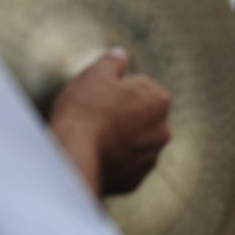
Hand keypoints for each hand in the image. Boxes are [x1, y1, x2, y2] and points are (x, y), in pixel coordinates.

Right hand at [49, 48, 171, 197]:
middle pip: (140, 116)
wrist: (72, 159)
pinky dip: (112, 161)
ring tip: (93, 138)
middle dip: (123, 115)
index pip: (140, 87)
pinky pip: (123, 166)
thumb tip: (121, 54)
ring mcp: (149, 158)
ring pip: (133, 142)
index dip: (116, 89)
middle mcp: (163, 131)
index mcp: (159, 101)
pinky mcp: (134, 181)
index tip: (99, 97)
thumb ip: (113, 60)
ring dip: (119, 139)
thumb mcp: (96, 74)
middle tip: (94, 116)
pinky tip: (94, 156)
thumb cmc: (85, 112)